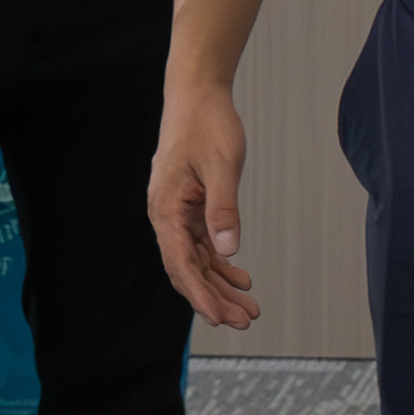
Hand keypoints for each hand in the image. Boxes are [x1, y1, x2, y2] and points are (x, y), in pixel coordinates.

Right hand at [147, 69, 263, 334]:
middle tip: (244, 320)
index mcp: (166, 208)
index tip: (220, 318)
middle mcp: (166, 215)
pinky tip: (240, 276)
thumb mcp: (220, 167)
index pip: (180, 263)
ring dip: (219, 285)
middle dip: (214, 298)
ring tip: (247, 307)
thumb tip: (228, 250)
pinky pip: (201, 244)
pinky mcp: (189, 206)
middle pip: (187, 269)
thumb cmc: (205, 124)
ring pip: (195, 260)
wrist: (197, 95)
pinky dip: (220, 262)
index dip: (200, 294)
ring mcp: (177, 212)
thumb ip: (223, 210)